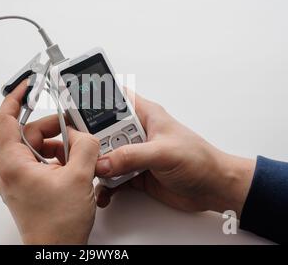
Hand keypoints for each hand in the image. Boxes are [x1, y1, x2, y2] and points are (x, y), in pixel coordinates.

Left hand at [0, 81, 99, 243]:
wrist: (56, 252)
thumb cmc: (58, 226)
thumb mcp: (79, 178)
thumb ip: (84, 146)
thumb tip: (83, 134)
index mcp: (13, 165)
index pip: (5, 120)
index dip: (15, 98)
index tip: (26, 85)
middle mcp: (10, 171)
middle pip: (29, 135)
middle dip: (55, 130)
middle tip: (75, 133)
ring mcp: (18, 180)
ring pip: (38, 149)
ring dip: (60, 148)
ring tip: (78, 158)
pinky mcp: (27, 187)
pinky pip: (41, 163)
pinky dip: (58, 161)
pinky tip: (74, 169)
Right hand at [95, 90, 255, 216]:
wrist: (213, 188)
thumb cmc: (199, 160)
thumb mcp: (163, 152)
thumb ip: (132, 155)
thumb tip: (104, 161)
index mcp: (145, 116)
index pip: (115, 98)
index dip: (95, 98)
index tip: (74, 104)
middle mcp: (137, 133)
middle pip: (103, 130)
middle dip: (91, 140)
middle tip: (82, 149)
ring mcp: (134, 153)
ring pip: (104, 154)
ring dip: (97, 164)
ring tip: (92, 171)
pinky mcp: (134, 173)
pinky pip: (112, 177)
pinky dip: (105, 184)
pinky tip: (104, 190)